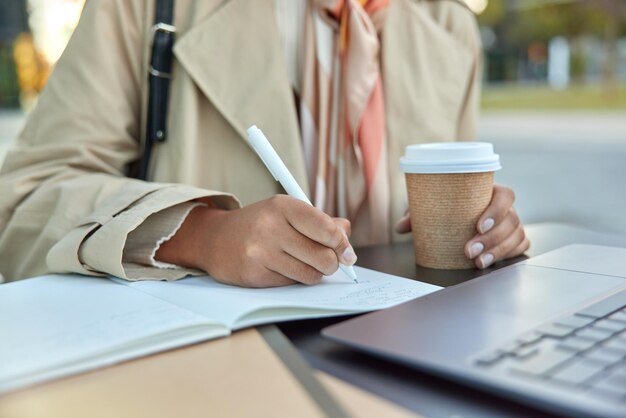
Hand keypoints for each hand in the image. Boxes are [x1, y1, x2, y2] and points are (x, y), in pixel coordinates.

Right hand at [155, 195, 355, 286]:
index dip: (342, 244)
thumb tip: (346, 234)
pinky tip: (281, 268)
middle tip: (328, 261)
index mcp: (283, 206)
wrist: (215, 239)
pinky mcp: (254, 274)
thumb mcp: (287, 213)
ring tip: (303, 263)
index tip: (346, 252)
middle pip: (324, 256)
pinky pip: (291, 284)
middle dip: (331, 263)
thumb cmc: (259, 225)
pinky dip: (293, 279)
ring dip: (313, 273)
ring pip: (310, 275)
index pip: (326, 229)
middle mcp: (271, 226)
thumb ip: (320, 222)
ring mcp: (260, 252)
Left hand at [394, 184, 529, 268]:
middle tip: (469, 251)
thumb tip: (400, 227)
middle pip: (511, 220)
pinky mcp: (514, 238)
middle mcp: (505, 207)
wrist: (455, 214)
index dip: (497, 210)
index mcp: (489, 191)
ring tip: (478, 262)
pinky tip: (491, 262)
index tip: (479, 225)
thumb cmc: (448, 206)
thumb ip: (417, 214)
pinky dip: (508, 255)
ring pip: (517, 235)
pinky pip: (521, 246)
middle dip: (492, 239)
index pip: (506, 196)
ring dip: (499, 251)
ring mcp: (512, 223)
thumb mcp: (433, 206)